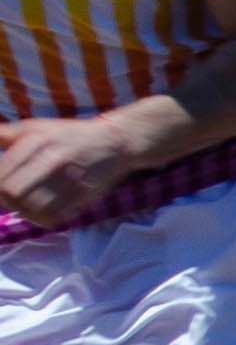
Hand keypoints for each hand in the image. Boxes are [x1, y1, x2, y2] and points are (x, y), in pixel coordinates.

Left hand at [0, 114, 142, 232]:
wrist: (115, 141)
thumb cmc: (68, 135)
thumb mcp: (36, 127)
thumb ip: (5, 134)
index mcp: (38, 141)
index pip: (2, 175)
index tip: (2, 187)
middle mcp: (54, 159)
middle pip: (12, 192)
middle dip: (5, 199)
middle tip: (8, 197)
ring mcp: (71, 179)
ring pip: (31, 208)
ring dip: (21, 209)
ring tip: (22, 204)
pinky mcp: (84, 194)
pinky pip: (53, 216)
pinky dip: (39, 218)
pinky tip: (38, 211)